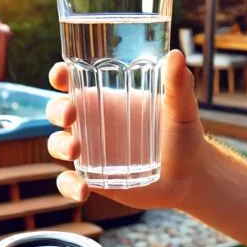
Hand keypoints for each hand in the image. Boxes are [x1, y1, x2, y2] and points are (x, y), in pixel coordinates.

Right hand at [45, 50, 209, 209]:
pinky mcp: (94, 180)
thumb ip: (178, 85)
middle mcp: (92, 123)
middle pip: (58, 110)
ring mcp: (90, 152)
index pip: (74, 81)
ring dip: (60, 145)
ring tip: (75, 151)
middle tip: (70, 115)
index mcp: (106, 98)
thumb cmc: (184, 135)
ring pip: (58, 144)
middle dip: (56, 110)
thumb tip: (176, 55)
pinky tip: (82, 190)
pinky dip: (68, 186)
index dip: (60, 75)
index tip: (60, 75)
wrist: (190, 176)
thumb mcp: (182, 109)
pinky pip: (69, 182)